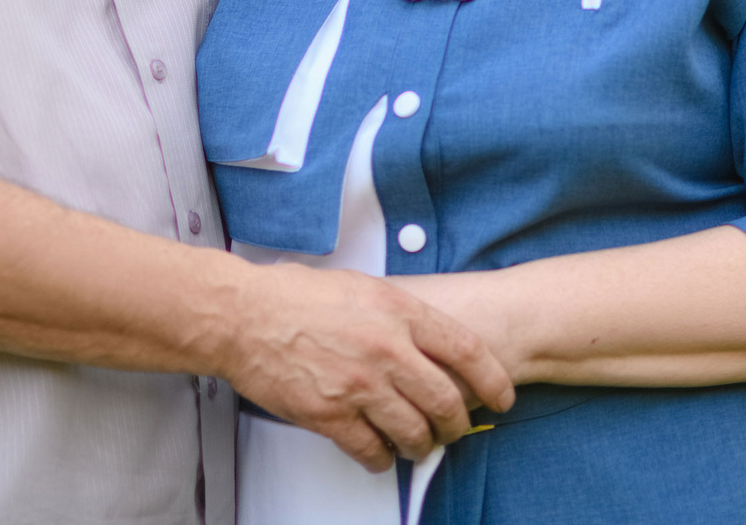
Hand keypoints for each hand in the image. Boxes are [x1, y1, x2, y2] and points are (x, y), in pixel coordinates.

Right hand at [216, 262, 515, 472]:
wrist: (243, 316)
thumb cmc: (295, 297)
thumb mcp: (363, 288)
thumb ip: (401, 314)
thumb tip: (428, 338)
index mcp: (399, 312)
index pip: (467, 351)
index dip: (492, 380)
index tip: (501, 395)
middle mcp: (386, 350)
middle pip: (446, 401)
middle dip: (458, 422)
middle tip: (456, 428)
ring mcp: (360, 386)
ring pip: (414, 432)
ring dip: (421, 444)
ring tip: (418, 443)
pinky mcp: (331, 415)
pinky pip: (372, 450)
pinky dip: (381, 457)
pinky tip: (380, 452)